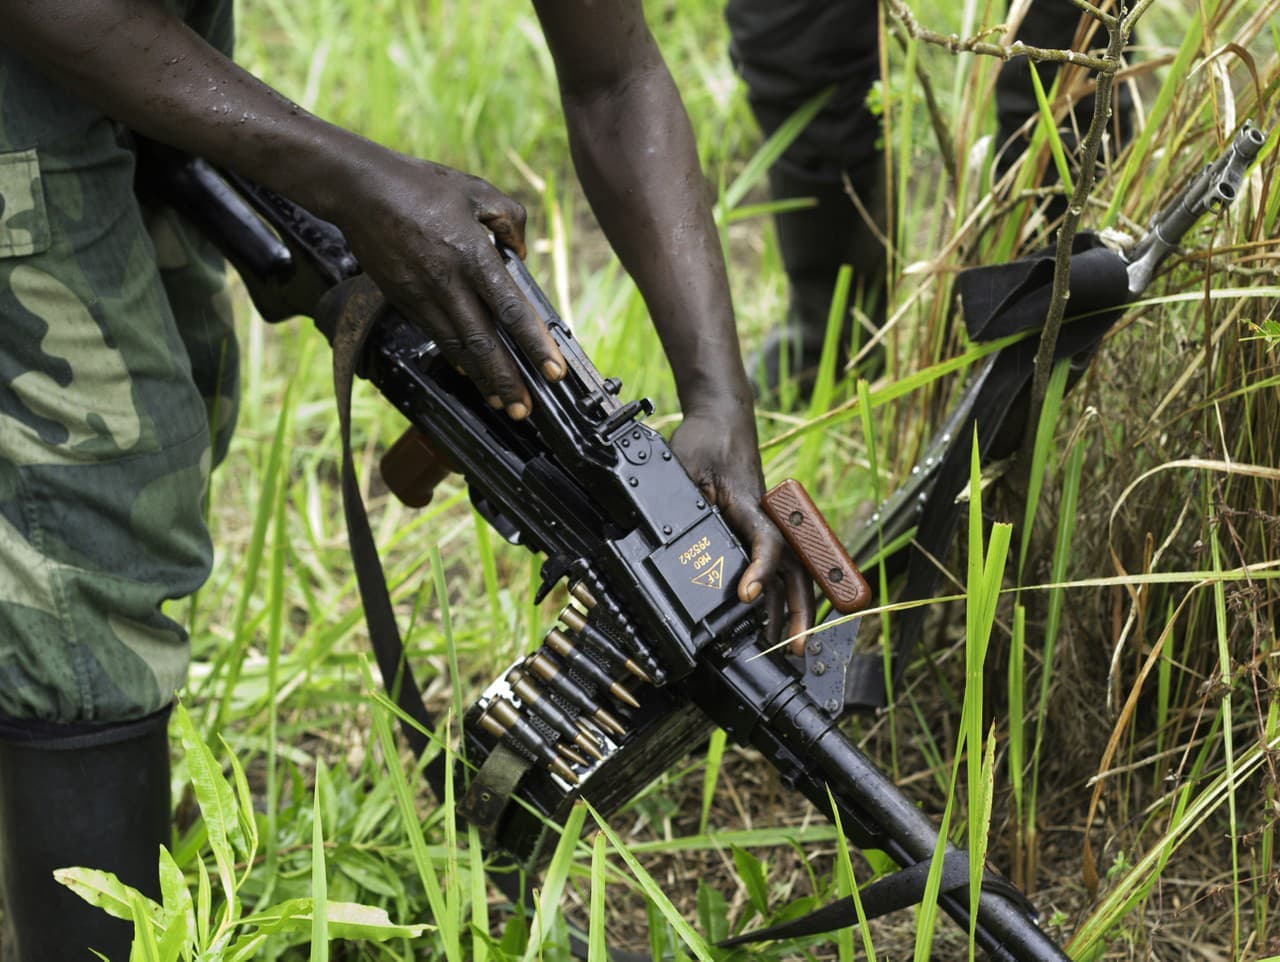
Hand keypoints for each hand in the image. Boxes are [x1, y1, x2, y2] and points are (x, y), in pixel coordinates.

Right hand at [331, 151, 565, 418]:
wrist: (360, 189)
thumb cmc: (421, 185)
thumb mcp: (477, 191)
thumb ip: (511, 220)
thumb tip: (522, 254)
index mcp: (472, 255)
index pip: (510, 309)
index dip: (534, 344)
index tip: (553, 371)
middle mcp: (447, 282)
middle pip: (482, 343)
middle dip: (506, 381)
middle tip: (525, 408)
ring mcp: (422, 295)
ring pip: (457, 348)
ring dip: (482, 379)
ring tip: (503, 402)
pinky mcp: (404, 300)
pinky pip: (436, 337)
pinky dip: (456, 359)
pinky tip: (471, 374)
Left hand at [669, 405, 814, 653]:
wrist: (721, 420)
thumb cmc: (705, 441)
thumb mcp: (685, 468)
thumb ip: (686, 504)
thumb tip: (675, 542)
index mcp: (749, 505)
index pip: (767, 543)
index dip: (758, 572)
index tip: (745, 596)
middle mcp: (766, 518)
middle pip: (795, 569)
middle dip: (799, 611)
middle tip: (797, 648)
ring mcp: (767, 525)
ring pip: (790, 572)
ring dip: (793, 609)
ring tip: (792, 646)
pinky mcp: (760, 529)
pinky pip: (778, 566)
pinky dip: (780, 595)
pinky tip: (772, 620)